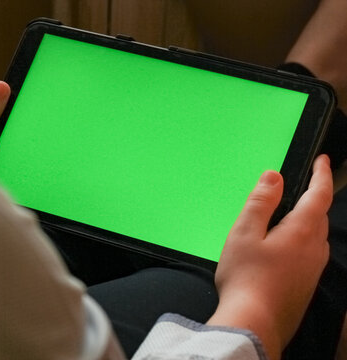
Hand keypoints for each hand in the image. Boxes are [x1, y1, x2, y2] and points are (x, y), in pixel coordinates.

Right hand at [207, 155, 332, 359]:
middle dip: (312, 199)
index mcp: (302, 231)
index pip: (320, 194)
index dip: (321, 174)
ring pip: (315, 237)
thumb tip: (274, 177)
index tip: (321, 161)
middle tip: (295, 190)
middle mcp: (315, 249)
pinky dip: (300, 244)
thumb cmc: (246, 277)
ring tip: (284, 221)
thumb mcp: (244, 232)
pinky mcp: (306, 286)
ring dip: (306, 223)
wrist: (254, 323)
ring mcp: (313, 270)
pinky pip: (309, 256)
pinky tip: (280, 253)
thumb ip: (260, 202)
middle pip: (320, 216)